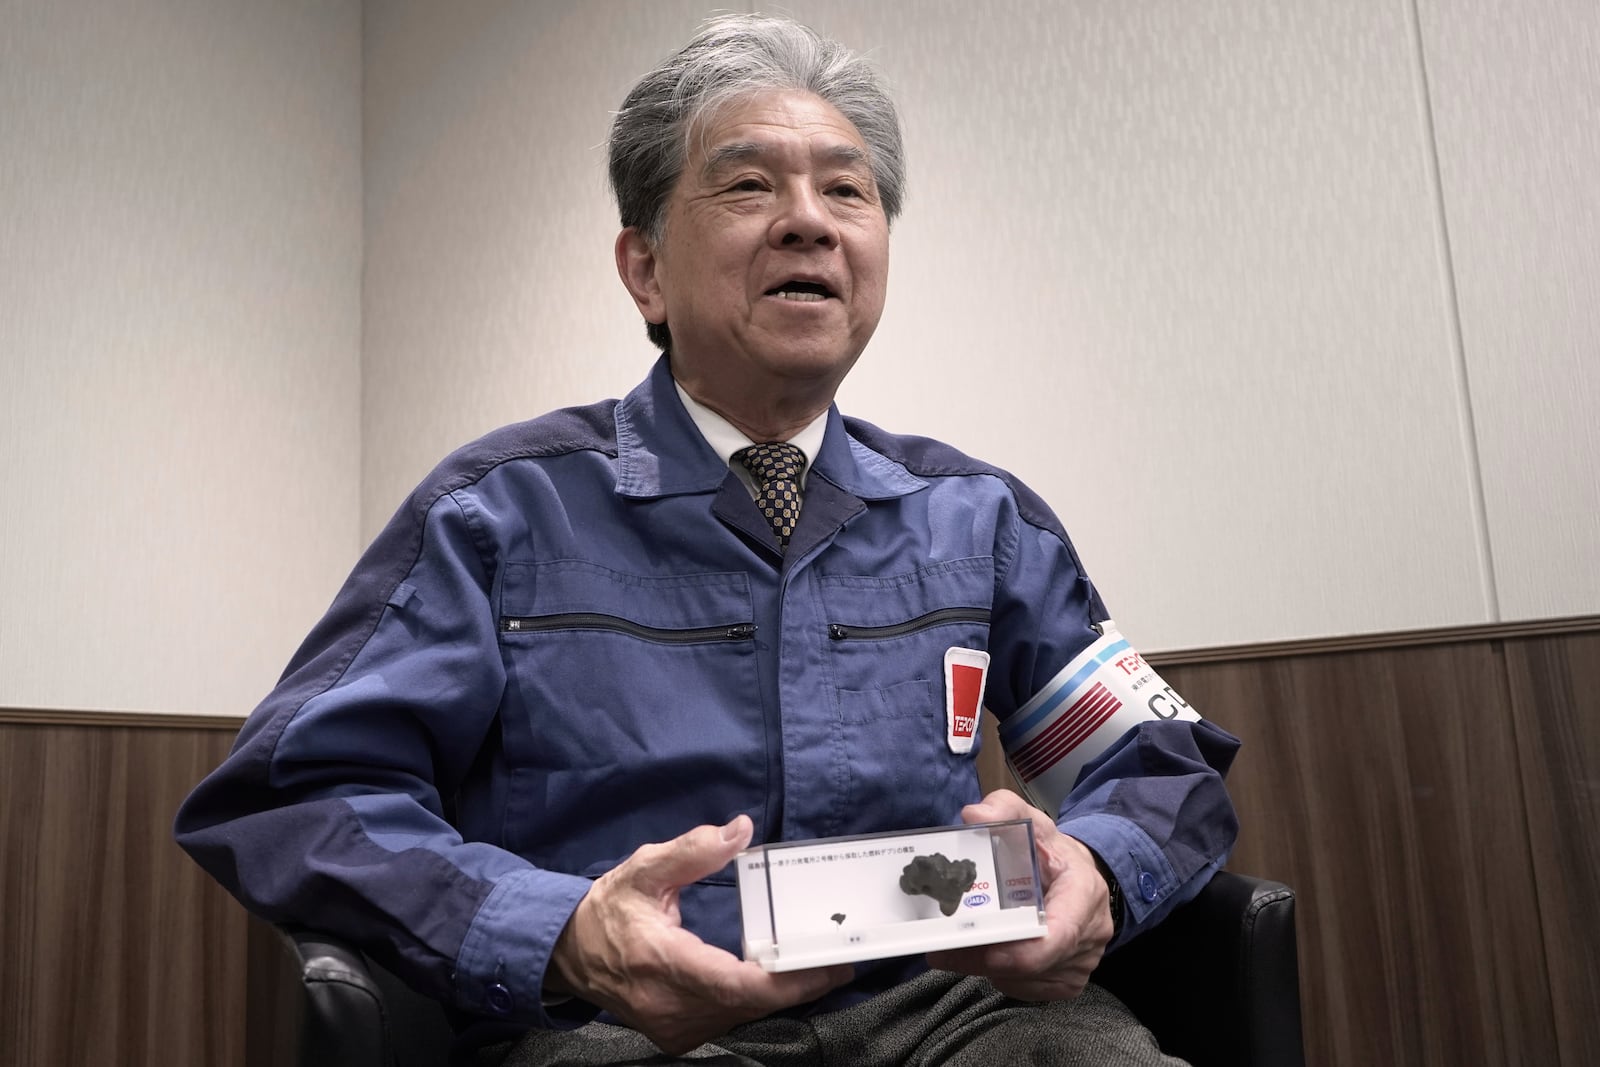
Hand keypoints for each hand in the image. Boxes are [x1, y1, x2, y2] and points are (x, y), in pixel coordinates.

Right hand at [546, 815, 852, 1053]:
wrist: (568, 954)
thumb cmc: (608, 910)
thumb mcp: (645, 869)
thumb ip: (693, 851)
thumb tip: (740, 831)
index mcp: (662, 961)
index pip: (736, 984)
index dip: (787, 982)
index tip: (826, 968)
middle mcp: (668, 1003)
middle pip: (748, 1004)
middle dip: (795, 985)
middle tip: (837, 961)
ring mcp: (671, 1027)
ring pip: (741, 1016)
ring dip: (777, 995)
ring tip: (814, 969)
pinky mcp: (675, 1035)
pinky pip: (726, 1021)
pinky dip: (752, 1003)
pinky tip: (772, 983)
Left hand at [925, 790, 1113, 1000]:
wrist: (1079, 877)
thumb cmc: (1050, 852)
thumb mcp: (1030, 821)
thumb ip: (1002, 810)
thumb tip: (973, 816)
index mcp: (1083, 893)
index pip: (1059, 935)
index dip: (1020, 951)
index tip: (980, 948)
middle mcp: (1090, 934)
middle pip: (1034, 964)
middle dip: (984, 958)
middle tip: (940, 948)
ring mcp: (1082, 963)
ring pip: (1026, 982)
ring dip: (987, 968)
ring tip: (956, 947)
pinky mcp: (1068, 981)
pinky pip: (1028, 990)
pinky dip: (1001, 976)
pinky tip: (985, 954)